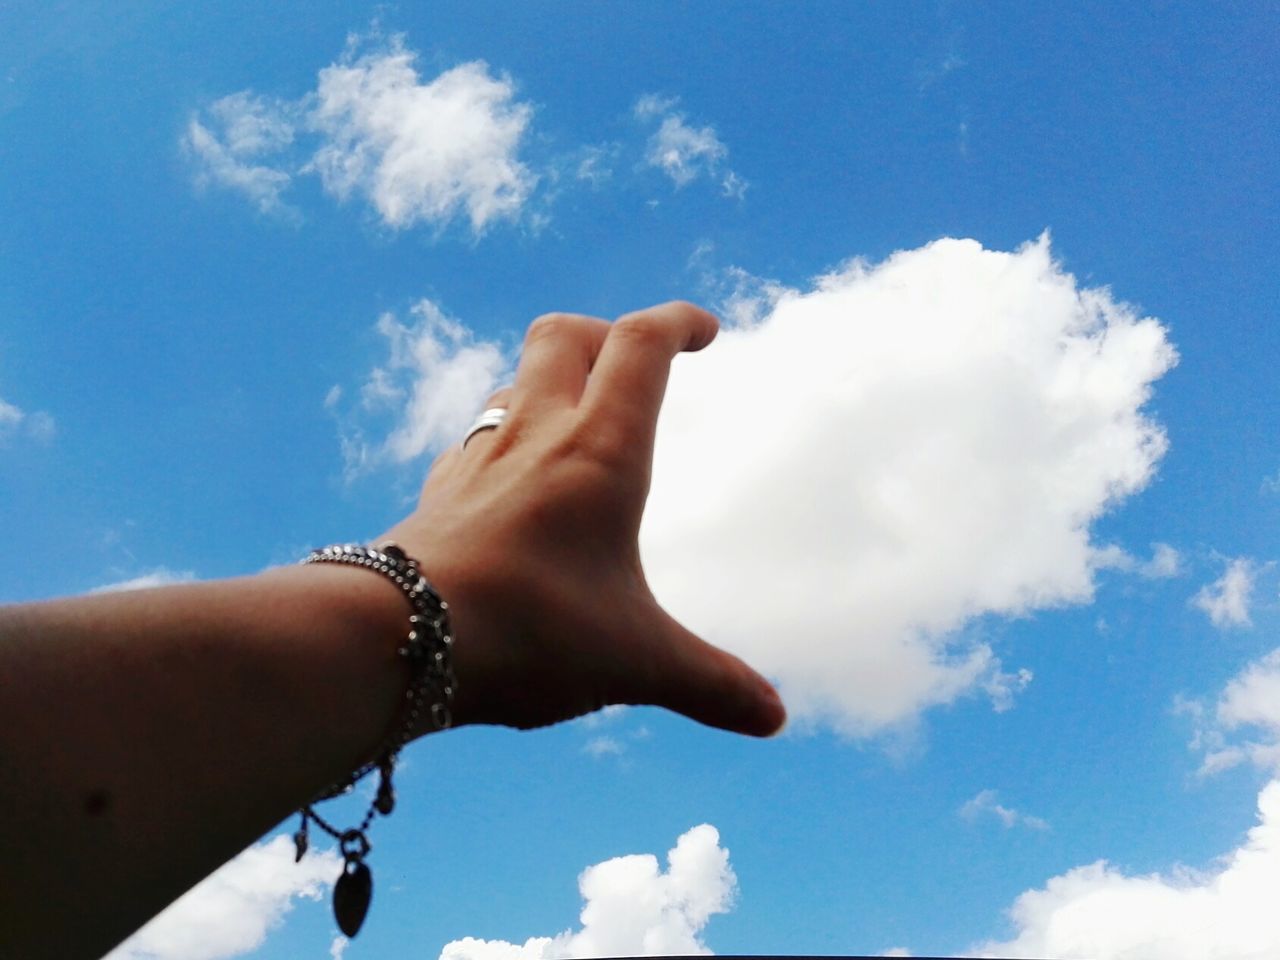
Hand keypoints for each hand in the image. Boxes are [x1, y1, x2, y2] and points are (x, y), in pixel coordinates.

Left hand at [380, 302, 785, 735]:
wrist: (396, 637)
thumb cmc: (529, 632)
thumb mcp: (636, 661)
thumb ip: (710, 683)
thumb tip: (774, 717)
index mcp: (600, 449)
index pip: (639, 345)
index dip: (677, 322)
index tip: (704, 330)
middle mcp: (536, 434)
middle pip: (564, 335)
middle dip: (606, 334)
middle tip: (635, 364)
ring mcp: (477, 459)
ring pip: (510, 380)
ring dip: (548, 380)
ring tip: (577, 420)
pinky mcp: (438, 493)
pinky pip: (472, 439)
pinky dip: (503, 437)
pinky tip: (512, 481)